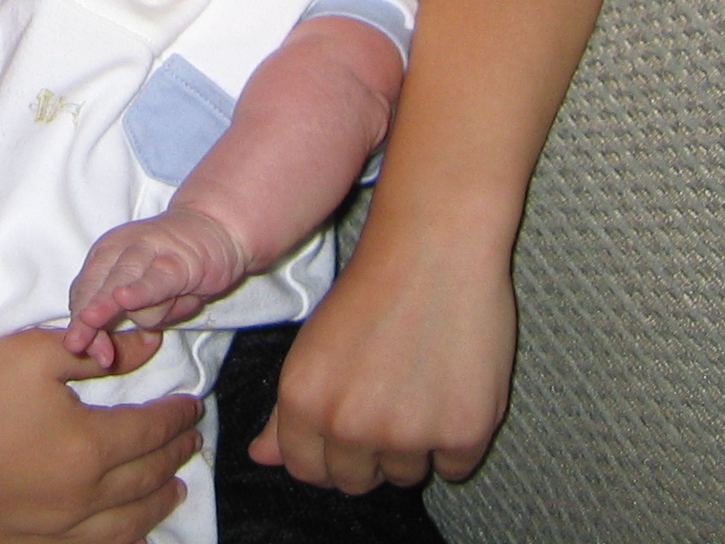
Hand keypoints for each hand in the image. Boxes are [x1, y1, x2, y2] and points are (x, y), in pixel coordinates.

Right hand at [0, 328, 203, 543]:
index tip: (191, 407)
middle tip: (190, 443)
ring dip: (156, 507)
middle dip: (174, 457)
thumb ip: (95, 351)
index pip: (151, 432)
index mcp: (90, 447)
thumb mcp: (34, 355)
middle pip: (146, 480)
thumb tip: (147, 343)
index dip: (175, 417)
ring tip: (173, 492)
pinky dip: (119, 542)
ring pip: (126, 528)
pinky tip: (125, 534)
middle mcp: (82, 500)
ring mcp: (54, 536)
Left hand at [63, 210, 247, 366]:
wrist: (216, 227)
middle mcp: (120, 249)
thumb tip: (101, 355)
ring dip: (105, 303)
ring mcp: (149, 251)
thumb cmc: (172, 265)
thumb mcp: (141, 293)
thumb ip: (120, 317)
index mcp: (105, 257)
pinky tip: (125, 299)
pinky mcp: (179, 260)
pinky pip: (156, 278)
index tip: (77, 349)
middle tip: (75, 345)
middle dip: (85, 319)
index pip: (83, 292)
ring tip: (92, 320)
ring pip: (122, 281)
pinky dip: (140, 291)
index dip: (78, 323)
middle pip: (95, 286)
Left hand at [245, 219, 513, 491]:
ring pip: (405, 475)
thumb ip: (287, 411)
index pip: (306, 469)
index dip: (327, 452)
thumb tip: (263, 458)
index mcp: (304, 402)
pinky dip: (457, 440)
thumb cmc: (372, 285)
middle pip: (355, 481)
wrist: (435, 244)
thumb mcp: (311, 344)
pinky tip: (453, 388)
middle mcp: (349, 425)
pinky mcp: (462, 431)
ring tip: (420, 385)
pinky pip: (455, 468)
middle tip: (388, 399)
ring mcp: (407, 434)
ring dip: (414, 446)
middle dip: (368, 452)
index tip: (347, 428)